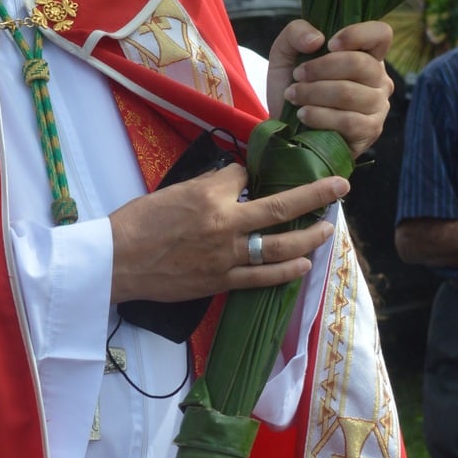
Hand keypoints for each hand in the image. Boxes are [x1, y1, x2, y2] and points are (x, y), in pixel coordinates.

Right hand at [109, 162, 347, 304]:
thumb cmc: (138, 223)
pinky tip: (304, 263)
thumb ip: (208, 187)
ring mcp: (226, 256)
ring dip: (310, 236)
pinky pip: (262, 277)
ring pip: (280, 246)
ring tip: (329, 228)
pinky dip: (287, 271)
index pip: (243, 177)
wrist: (117, 261)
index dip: (249, 175)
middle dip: (315, 195)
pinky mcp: (221, 281)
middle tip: (340, 187)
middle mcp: (225, 225)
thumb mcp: (174, 191)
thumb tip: (234, 182)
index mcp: (210, 196)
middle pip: (281, 206)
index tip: (251, 177)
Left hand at [267, 19, 393, 158]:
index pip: (381, 34)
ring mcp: (378, 106)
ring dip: (313, 93)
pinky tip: (303, 115)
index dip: (356, 34)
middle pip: (358, 63)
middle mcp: (379, 78)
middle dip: (320, 69)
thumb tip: (317, 39)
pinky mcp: (370, 130)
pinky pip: (347, 120)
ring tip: (294, 96)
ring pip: (348, 93)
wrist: (286, 127)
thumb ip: (296, 32)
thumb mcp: (286, 52)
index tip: (328, 44)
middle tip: (297, 76)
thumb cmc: (294, 86)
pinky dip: (319, 116)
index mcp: (367, 54)